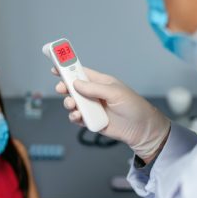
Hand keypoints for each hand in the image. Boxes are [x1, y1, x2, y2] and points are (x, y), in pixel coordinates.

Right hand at [53, 67, 170, 161]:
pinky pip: (77, 117)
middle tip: (61, 89)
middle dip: (65, 88)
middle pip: (73, 88)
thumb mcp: (115, 93)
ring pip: (73, 103)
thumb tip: (76, 83)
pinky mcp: (90, 120)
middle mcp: (93, 93)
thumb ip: (94, 88)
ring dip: (69, 103)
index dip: (68, 69)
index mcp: (100, 82)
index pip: (81, 72)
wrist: (141, 130)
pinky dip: (74, 117)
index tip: (56, 68)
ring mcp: (91, 107)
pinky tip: (78, 117)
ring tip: (73, 106)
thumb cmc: (133, 106)